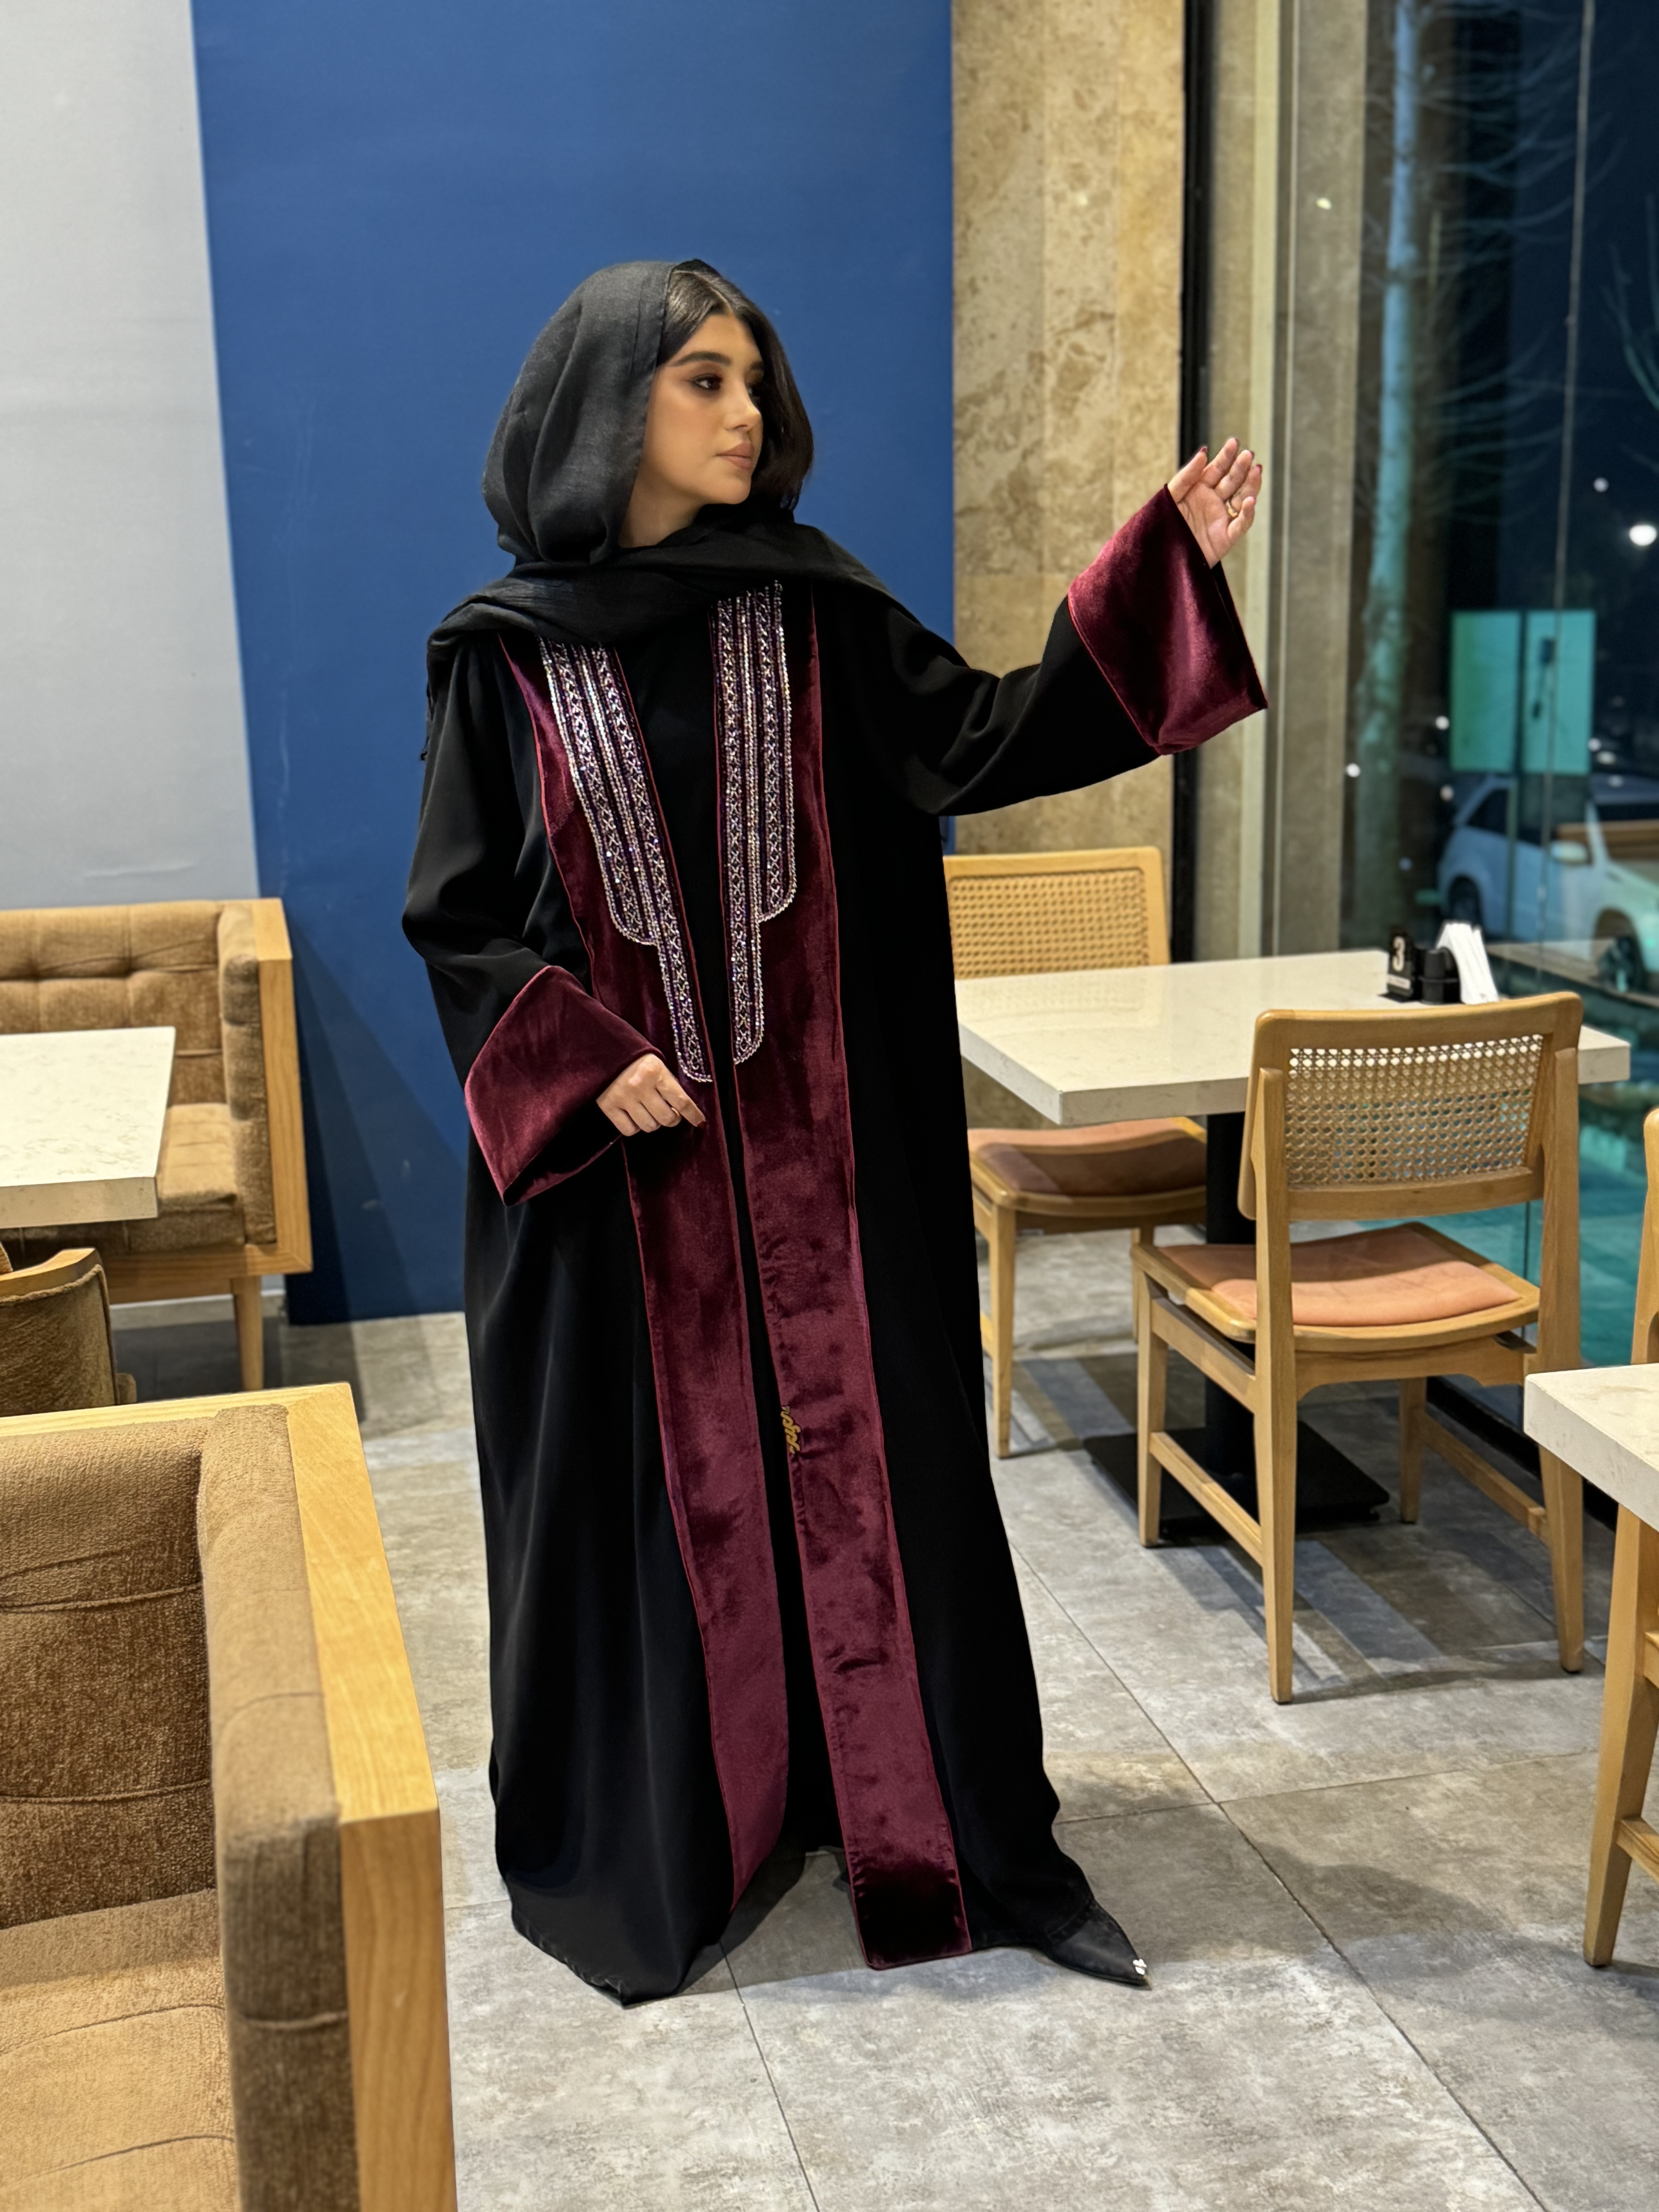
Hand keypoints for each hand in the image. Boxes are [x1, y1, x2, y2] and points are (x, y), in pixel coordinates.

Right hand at [597, 1053, 706, 1135]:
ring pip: (649, 1126)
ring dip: (654, 1122)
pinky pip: (629, 1130)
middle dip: (672, 1118)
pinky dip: (635, 1126)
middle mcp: (640, 1086)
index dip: (693, 1114)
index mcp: (655, 1072)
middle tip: (670, 1113)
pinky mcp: (608, 1106)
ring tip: (650, 1112)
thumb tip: (682, 1109)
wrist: (602, 1050)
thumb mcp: (656, 1065)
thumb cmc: (635, 1059)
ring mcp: (623, 1098)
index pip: (681, 1101)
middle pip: (667, 1118)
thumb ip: (668, 1084)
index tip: (699, 1121)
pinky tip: (635, 1116)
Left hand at [1168, 439, 1260, 566]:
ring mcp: (1222, 518)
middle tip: (1248, 454)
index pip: (1217, 469)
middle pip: (1232, 481)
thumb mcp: (1170, 498)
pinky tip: (1249, 500)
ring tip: (1255, 470)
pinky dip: (1246, 513)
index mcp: (1200, 489)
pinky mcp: (1226, 538)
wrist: (1159, 557)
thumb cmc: (1162, 526)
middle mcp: (1214, 501)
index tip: (1234, 443)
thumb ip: (1186, 476)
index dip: (1226, 456)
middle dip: (1241, 468)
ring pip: (1241, 499)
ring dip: (1250, 485)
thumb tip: (1203, 453)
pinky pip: (1240, 524)